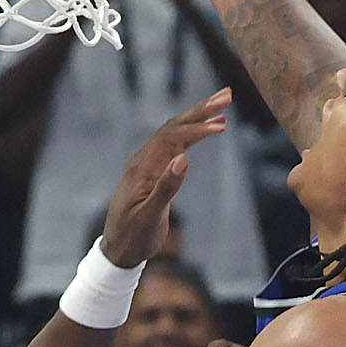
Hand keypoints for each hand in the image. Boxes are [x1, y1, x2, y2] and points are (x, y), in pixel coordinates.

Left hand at [100, 90, 230, 268]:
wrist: (118, 250)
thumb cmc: (133, 238)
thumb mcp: (150, 218)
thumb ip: (166, 188)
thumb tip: (183, 159)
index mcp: (142, 168)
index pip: (172, 138)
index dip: (196, 128)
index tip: (221, 124)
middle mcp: (143, 160)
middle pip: (174, 126)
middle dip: (201, 110)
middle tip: (227, 95)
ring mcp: (148, 163)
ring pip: (175, 132)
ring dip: (198, 116)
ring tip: (223, 104)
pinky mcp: (153, 170)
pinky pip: (173, 143)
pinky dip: (192, 132)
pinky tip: (207, 127)